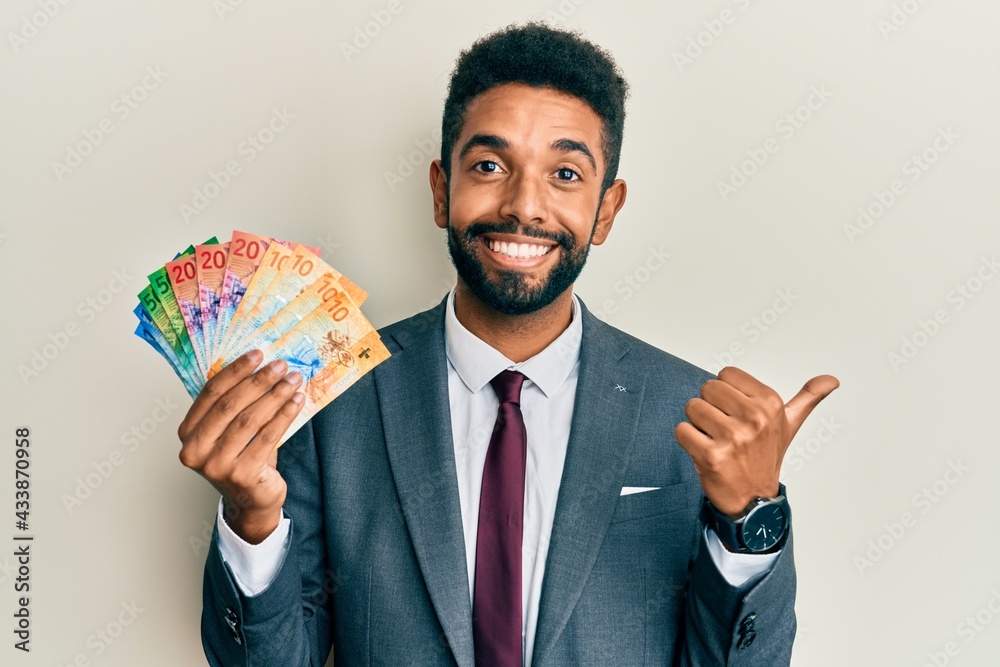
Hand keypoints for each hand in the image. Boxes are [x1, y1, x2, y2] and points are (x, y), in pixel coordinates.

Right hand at [177, 350, 304, 543]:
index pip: (211, 393)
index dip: (235, 371)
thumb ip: (233, 404)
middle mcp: (195, 450)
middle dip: (258, 381)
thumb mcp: (229, 431)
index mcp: (187, 433)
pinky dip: (284, 415)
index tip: (257, 354)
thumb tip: (261, 364)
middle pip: (230, 404)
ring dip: (275, 396)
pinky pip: (268, 437)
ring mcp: (217, 465)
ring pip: (250, 420)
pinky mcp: (242, 475)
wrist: (252, 499)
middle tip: (280, 366)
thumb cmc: (242, 457)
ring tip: (293, 380)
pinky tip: (297, 402)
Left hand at [674, 366, 838, 517]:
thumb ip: (808, 398)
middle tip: (724, 429)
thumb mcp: (790, 426)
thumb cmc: (766, 458)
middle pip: (707, 388)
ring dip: (697, 424)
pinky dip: (687, 439)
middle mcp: (754, 418)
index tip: (737, 413)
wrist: (755, 502)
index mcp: (771, 403)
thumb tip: (832, 379)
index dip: (726, 394)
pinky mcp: (711, 455)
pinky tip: (704, 451)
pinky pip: (681, 430)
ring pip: (692, 407)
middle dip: (710, 407)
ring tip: (715, 441)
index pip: (726, 374)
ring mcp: (733, 438)